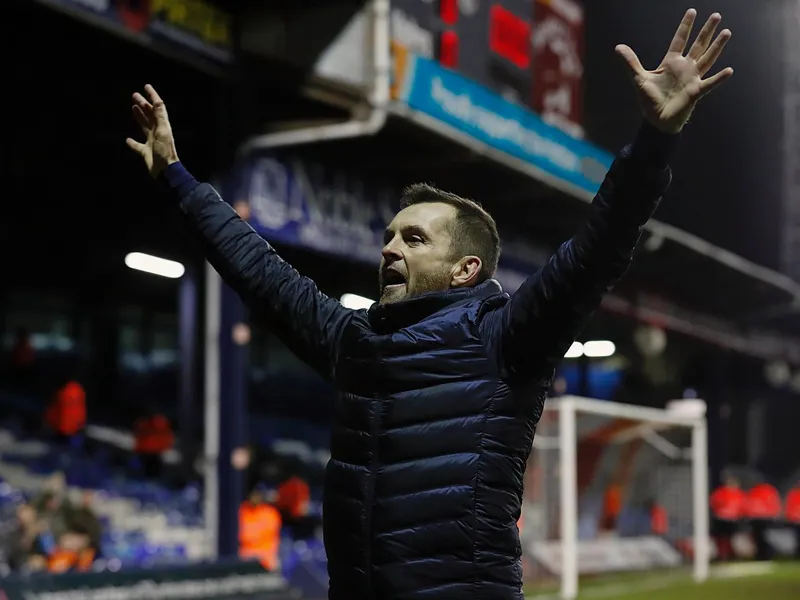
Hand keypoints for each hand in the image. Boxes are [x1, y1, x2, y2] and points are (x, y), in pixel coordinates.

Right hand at [126, 84, 179, 177]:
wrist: (165, 171)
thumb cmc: (165, 150)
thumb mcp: (163, 130)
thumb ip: (160, 116)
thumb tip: (158, 101)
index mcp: (162, 125)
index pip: (158, 107)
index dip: (153, 96)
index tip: (146, 86)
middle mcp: (157, 132)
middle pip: (150, 115)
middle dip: (143, 105)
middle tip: (134, 95)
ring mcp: (152, 142)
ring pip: (144, 126)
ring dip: (139, 117)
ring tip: (133, 108)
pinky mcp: (146, 152)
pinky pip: (138, 146)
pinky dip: (132, 142)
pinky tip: (127, 140)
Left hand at [616, 9, 732, 133]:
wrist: (657, 120)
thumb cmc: (650, 100)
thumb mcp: (639, 79)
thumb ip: (631, 62)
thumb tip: (618, 47)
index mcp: (671, 63)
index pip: (680, 40)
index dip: (685, 26)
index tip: (692, 11)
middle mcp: (685, 68)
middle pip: (698, 45)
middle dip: (707, 31)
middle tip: (716, 15)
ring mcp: (692, 79)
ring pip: (707, 59)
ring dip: (717, 47)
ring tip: (727, 32)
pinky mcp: (696, 92)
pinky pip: (709, 84)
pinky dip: (719, 78)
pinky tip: (729, 70)